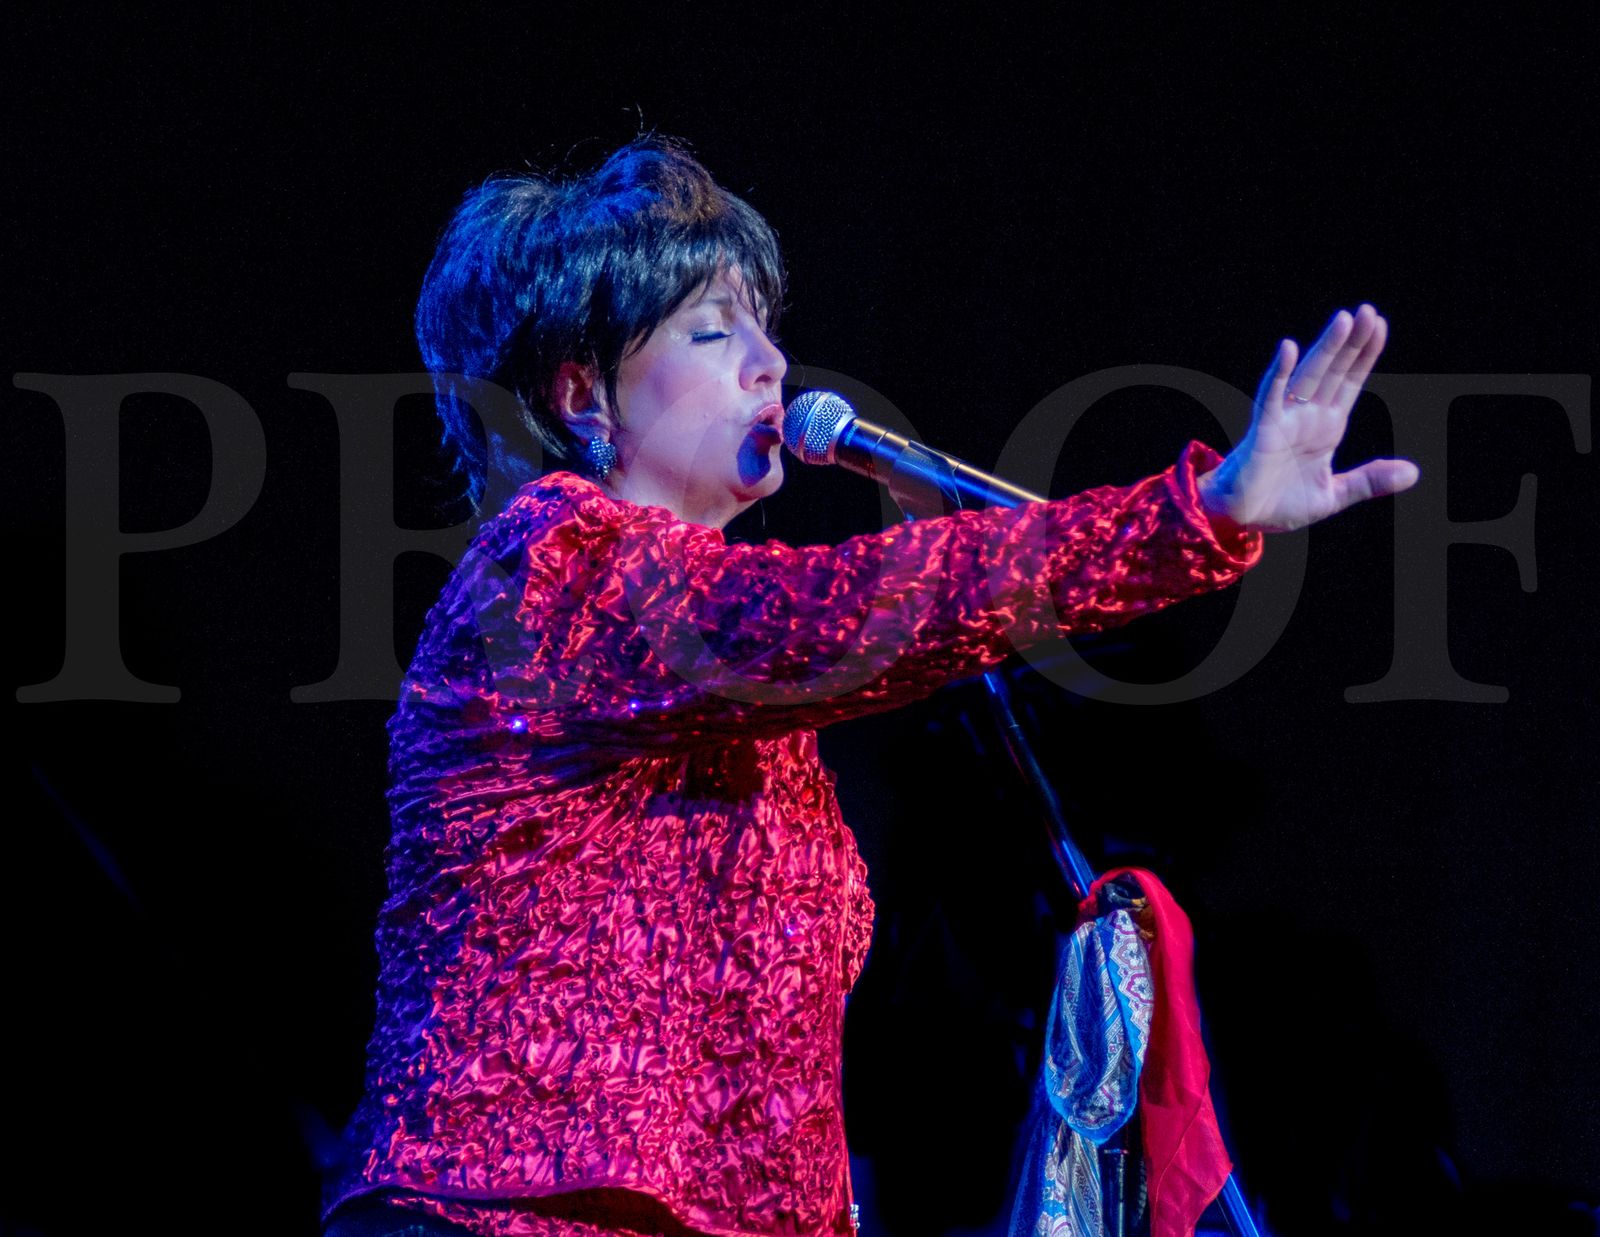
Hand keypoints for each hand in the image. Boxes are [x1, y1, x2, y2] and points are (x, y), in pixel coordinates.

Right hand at [1197, 303, 1419, 533]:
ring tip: (1344, 320)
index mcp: (1326, 427)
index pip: (1350, 382)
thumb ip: (1369, 481)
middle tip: (1367, 310)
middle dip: (1351, 342)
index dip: (1365, 355)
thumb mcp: (1334, 494)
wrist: (1240, 519)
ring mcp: (1285, 419)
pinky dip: (1280, 373)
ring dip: (1326, 348)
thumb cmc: (1279, 504)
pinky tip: (1288, 349)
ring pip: (1308, 376)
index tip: (1380, 325)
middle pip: (1333, 371)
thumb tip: (1414, 472)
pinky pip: (1271, 396)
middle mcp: (1307, 416)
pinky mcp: (1263, 429)